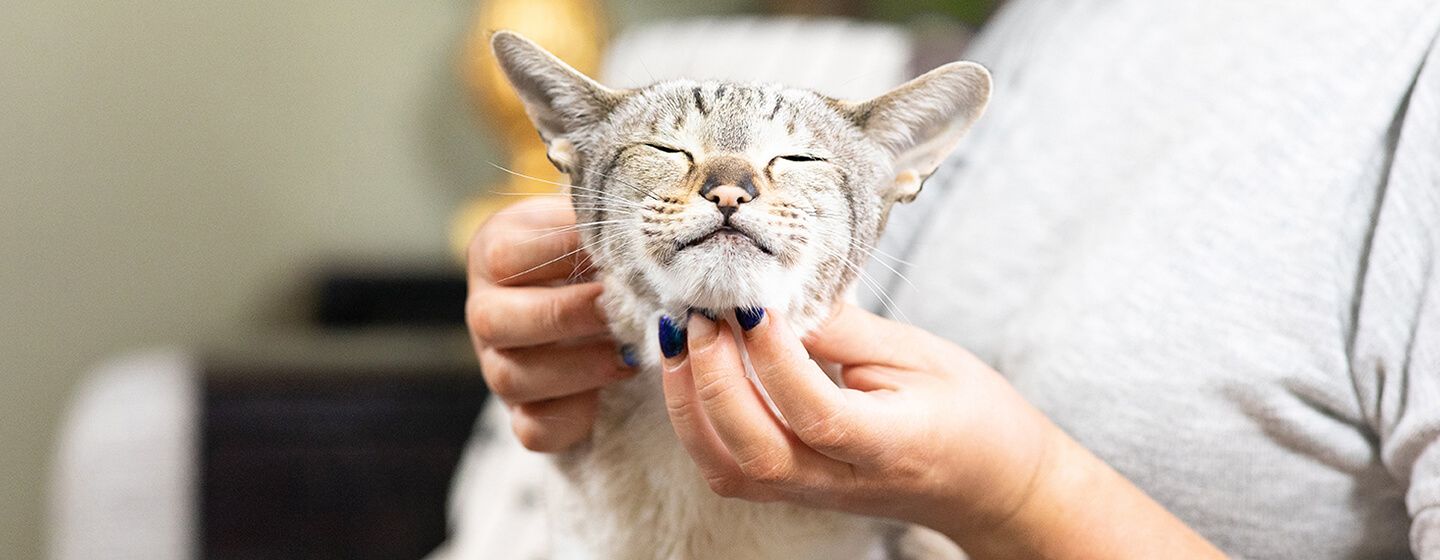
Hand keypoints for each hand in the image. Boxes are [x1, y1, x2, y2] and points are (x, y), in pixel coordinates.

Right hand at [466, 197, 633, 451]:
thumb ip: (605, 219)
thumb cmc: (598, 253)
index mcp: (494, 254)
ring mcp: (498, 366)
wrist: (598, 302)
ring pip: (511, 378)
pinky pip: (533, 429)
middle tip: (619, 306)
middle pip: (495, 321)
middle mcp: (485, 311)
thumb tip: (643, 213)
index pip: (504, 256)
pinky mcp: (522, 414)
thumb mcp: (592, 224)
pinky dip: (573, 417)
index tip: (612, 250)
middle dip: (565, 315)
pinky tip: (611, 394)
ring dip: (578, 367)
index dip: (558, 254)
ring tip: (630, 352)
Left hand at [660, 305, 1227, 558]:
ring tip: (682, 335)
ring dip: (690, 401)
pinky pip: (726, 467)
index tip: (752, 301)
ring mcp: (811, 493)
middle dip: (713, 379)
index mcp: (887, 446)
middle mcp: (840, 481)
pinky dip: (695, 420)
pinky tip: (692, 370)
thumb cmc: (970, 415)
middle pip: (755, 451)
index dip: (774, 358)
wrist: (990, 485)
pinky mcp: (792, 489)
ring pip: (728, 468)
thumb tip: (778, 294)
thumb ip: (845, 330)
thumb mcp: (919, 357)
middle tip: (702, 314)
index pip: (815, 412)